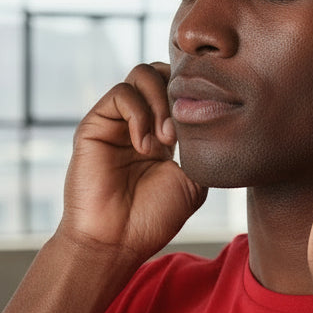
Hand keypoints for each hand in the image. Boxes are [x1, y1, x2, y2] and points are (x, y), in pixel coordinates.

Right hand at [57, 63, 206, 263]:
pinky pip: (120, 94)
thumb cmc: (154, 217)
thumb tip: (218, 119)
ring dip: (161, 101)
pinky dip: (140, 113)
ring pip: (142, 74)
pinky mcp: (94, 125)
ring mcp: (116, 121)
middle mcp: (138, 120)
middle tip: (183, 133)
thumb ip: (202, 147)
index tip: (206, 122)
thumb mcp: (194, 181)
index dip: (195, 94)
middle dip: (178, 92)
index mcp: (161, 132)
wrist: (116, 241)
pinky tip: (145, 145)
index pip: (178, 88)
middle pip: (161, 71)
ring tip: (166, 140)